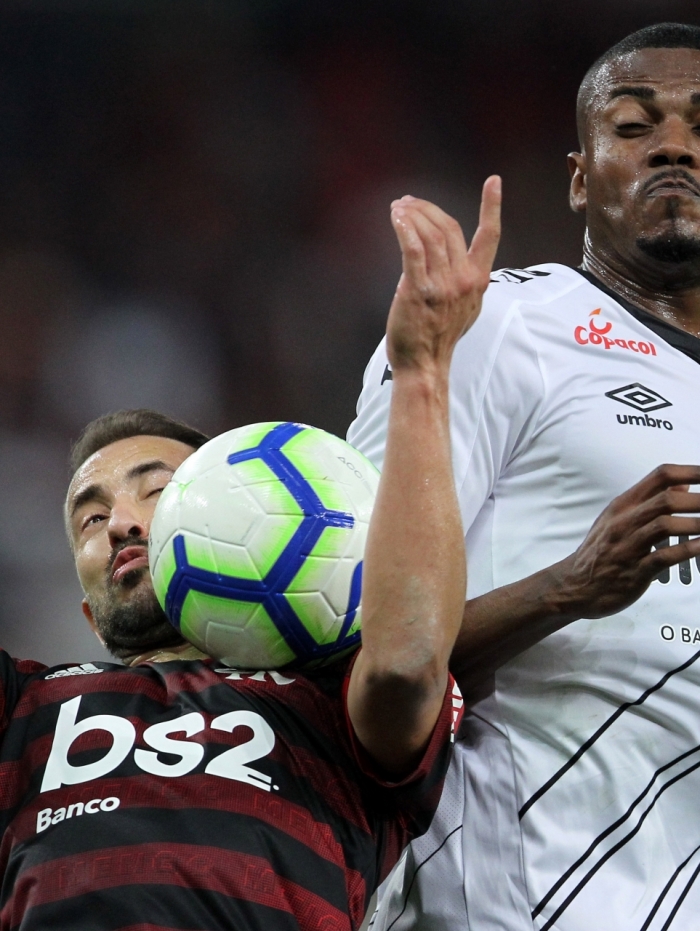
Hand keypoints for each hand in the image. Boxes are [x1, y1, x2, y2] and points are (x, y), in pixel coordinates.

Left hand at [386, 178, 500, 374]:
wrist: (425, 364)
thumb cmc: (439, 336)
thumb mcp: (465, 307)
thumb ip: (463, 281)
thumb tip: (448, 259)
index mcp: (478, 281)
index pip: (490, 237)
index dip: (492, 207)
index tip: (494, 181)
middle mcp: (464, 280)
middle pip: (449, 228)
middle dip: (427, 209)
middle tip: (408, 202)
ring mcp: (443, 286)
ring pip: (430, 235)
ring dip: (412, 215)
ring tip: (398, 207)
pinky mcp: (419, 291)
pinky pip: (413, 250)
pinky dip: (405, 229)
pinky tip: (396, 218)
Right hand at [554, 464, 699, 617]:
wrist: (574, 585)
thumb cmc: (600, 551)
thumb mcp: (619, 518)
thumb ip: (650, 501)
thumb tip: (682, 485)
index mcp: (623, 505)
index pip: (660, 476)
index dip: (691, 471)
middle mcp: (625, 521)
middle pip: (666, 499)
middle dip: (699, 500)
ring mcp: (628, 546)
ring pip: (665, 525)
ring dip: (696, 523)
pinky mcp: (634, 571)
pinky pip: (663, 557)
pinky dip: (687, 550)